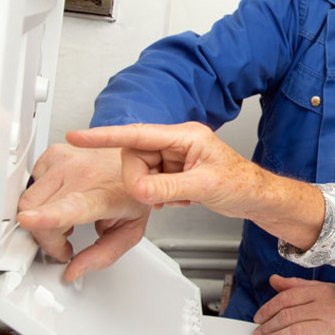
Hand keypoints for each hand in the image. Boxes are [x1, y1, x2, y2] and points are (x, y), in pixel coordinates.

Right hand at [17, 144, 150, 282]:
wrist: (139, 159)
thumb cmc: (134, 192)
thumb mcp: (131, 230)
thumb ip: (103, 255)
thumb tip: (73, 271)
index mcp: (105, 196)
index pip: (73, 207)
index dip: (48, 217)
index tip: (30, 220)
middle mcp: (85, 174)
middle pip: (38, 215)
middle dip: (47, 238)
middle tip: (65, 241)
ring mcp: (68, 161)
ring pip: (29, 202)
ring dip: (41, 219)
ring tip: (66, 219)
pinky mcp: (54, 154)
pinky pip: (31, 185)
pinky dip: (41, 199)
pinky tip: (62, 199)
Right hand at [64, 122, 325, 250]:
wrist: (256, 197)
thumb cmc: (242, 184)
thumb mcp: (205, 187)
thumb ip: (169, 187)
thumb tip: (141, 188)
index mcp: (185, 136)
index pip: (137, 135)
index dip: (105, 136)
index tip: (78, 135)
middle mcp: (177, 143)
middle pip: (134, 158)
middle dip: (140, 180)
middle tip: (160, 195)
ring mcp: (175, 159)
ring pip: (140, 173)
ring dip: (153, 190)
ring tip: (178, 197)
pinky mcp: (174, 173)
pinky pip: (151, 183)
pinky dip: (160, 195)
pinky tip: (181, 199)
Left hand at [252, 275, 334, 334]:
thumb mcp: (320, 288)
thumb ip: (295, 285)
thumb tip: (273, 280)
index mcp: (321, 292)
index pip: (287, 298)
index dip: (268, 308)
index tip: (258, 317)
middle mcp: (326, 308)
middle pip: (288, 317)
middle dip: (269, 326)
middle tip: (258, 333)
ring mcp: (330, 328)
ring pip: (295, 333)